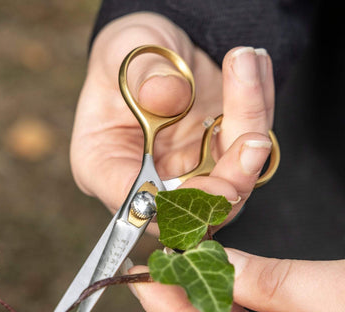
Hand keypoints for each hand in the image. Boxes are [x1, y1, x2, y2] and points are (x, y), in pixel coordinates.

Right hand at [71, 12, 273, 228]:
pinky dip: (258, 109)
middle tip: (253, 141)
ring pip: (232, 180)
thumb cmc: (124, 57)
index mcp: (107, 166)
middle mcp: (150, 178)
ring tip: (248, 65)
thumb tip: (167, 95)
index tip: (213, 186)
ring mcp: (186, 171)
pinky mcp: (216, 156)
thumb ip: (140, 73)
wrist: (151, 49)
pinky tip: (256, 67)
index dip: (177, 205)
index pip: (139, 203)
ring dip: (250, 126)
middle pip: (194, 208)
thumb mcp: (120, 52)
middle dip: (231, 181)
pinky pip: (247, 150)